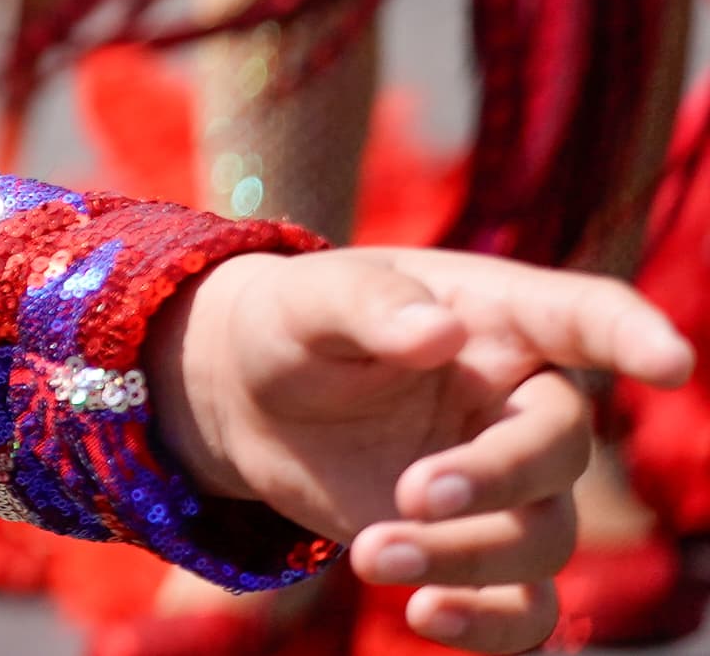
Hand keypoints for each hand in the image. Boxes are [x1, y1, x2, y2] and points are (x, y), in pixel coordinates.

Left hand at [145, 247, 693, 650]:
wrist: (251, 395)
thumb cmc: (294, 325)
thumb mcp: (306, 296)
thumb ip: (365, 301)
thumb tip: (436, 331)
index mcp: (496, 318)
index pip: (587, 317)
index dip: (634, 335)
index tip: (669, 362)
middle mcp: (520, 403)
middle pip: (561, 448)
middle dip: (497, 478)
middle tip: (412, 492)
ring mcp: (508, 484)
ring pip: (543, 537)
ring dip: (467, 557)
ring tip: (371, 554)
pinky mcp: (476, 550)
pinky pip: (522, 607)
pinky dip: (487, 624)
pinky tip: (422, 618)